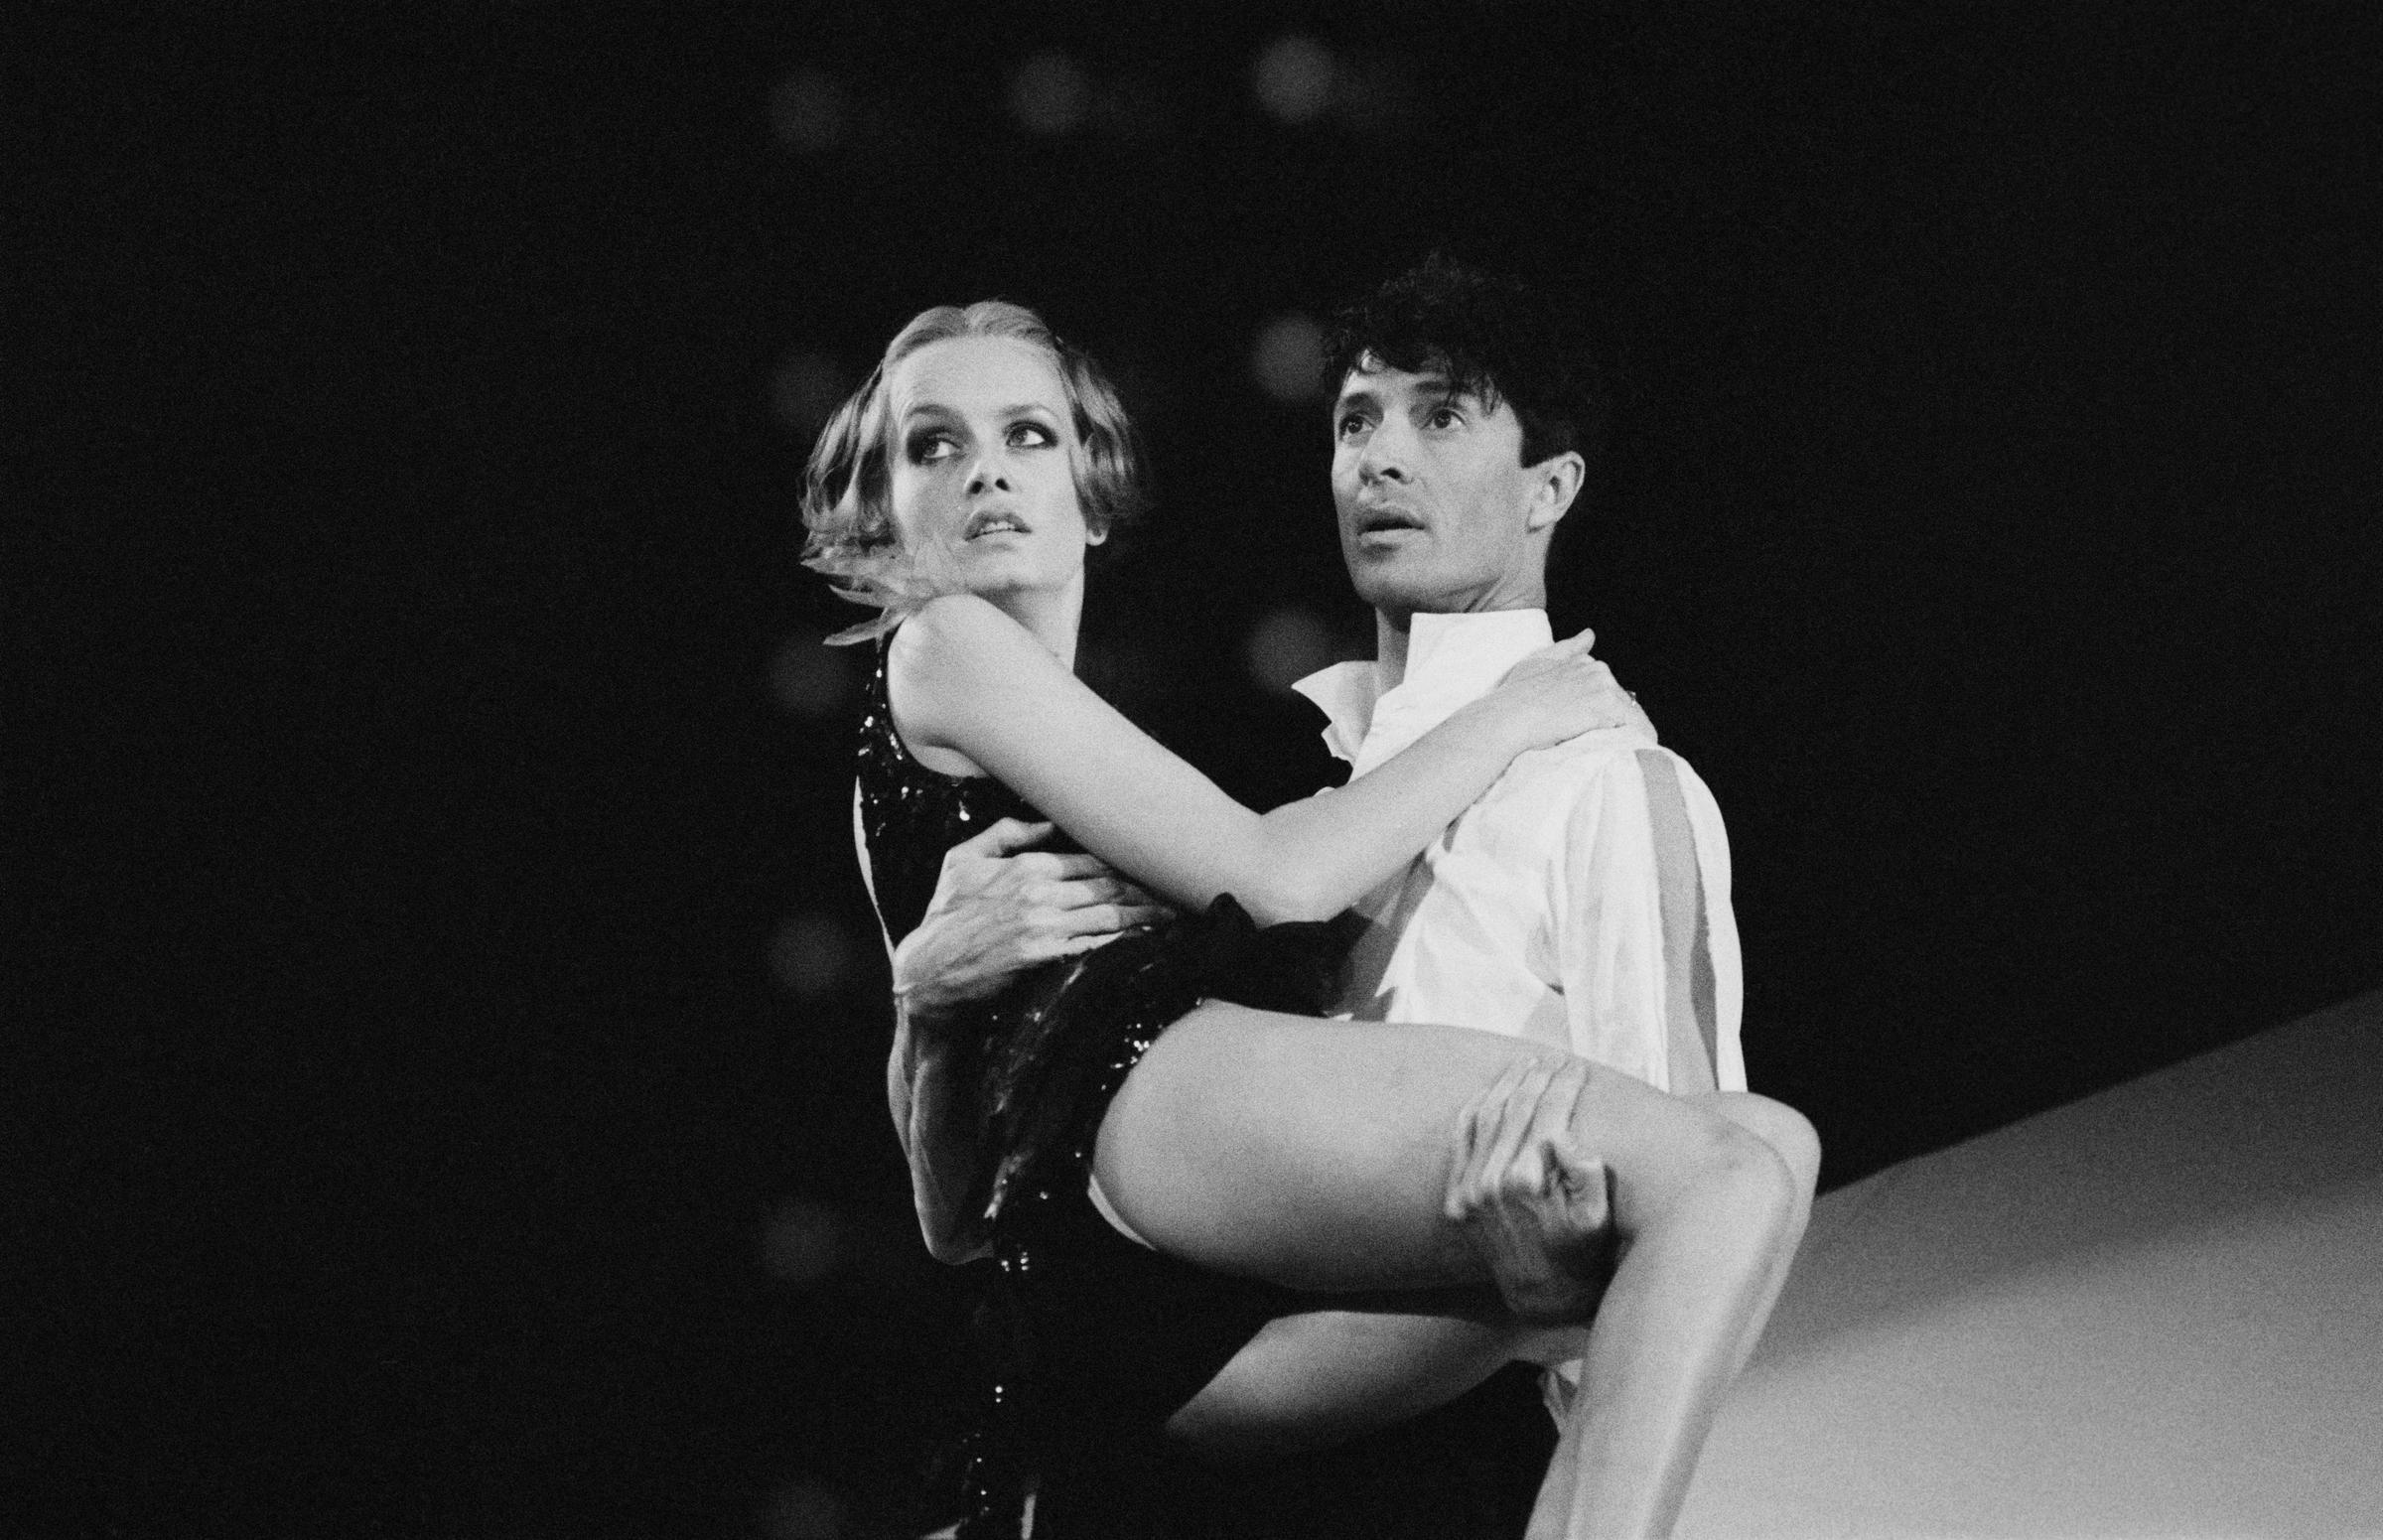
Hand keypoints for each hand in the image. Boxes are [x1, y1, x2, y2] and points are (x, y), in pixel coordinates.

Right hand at [890, 818, 1173, 1023]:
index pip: (1091, 857)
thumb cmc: (945, 913)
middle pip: (1109, 884)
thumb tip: (1047, 822)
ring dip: (1147, 914)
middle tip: (1179, 886)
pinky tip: (1147, 939)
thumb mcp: (963, 860)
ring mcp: (1045, 927)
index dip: (1127, 859)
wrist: (928, 971)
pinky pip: (1097, 945)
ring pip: (1111, 914)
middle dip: (1148, 886)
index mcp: (1026, 866)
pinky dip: (1126, 940)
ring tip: (1175, 913)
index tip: (1152, 860)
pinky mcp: (1046, 958)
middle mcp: (1040, 894)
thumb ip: (1007, 835)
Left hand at [1444, 1058, 1618, 1326]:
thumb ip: (1585, 1176)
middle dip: (1539, 1077)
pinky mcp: (1456, 1197)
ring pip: (1486, 1117)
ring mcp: (1468, 1189)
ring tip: (1528, 1063)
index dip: (1565, 1086)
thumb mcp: (1597, 1219)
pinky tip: (1491, 1091)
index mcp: (1528, 1181)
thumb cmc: (1580, 1253)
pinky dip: (1475, 1109)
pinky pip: (1461, 1140)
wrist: (1542, 1294)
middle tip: (1555, 1057)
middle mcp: (1490, 1182)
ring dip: (1508, 1084)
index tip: (1578, 1066)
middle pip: (1516, 1110)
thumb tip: (1562, 1137)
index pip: (1547, 1115)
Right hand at [1488, 630, 1655, 746]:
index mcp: (1585, 662)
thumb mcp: (1537, 663)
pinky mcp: (1606, 707)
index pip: (1608, 690)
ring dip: (1626, 733)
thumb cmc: (1514, 696)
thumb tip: (1590, 634)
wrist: (1508, 718)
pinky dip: (1637, 740)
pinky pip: (1636, 727)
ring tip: (1613, 752)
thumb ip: (1566, 649)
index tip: (1588, 730)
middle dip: (1614, 722)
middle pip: (1622, 702)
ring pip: (1631, 715)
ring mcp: (1603, 687)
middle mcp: (1598, 669)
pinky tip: (1628, 753)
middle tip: (1598, 744)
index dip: (1600, 712)